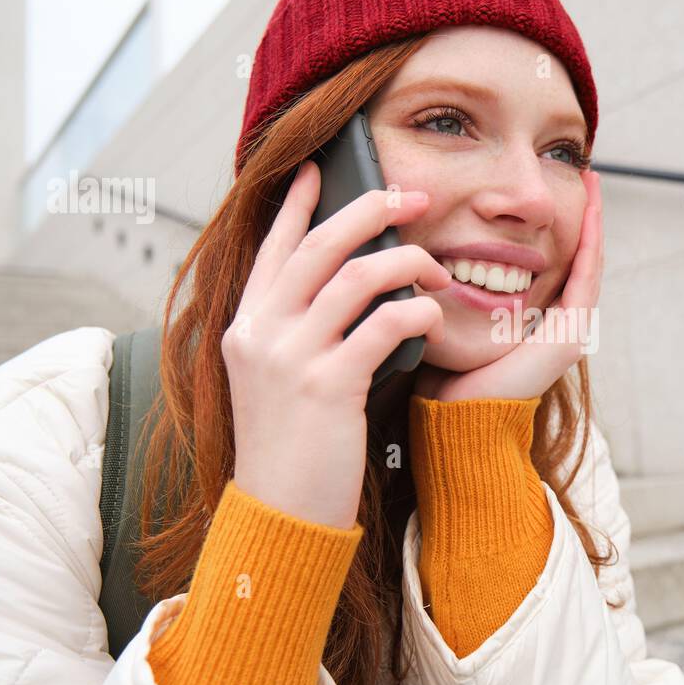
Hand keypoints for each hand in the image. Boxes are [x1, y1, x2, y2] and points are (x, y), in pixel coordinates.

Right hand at [221, 160, 454, 527]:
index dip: (297, 205)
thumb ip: (297, 334)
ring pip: (357, 276)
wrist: (280, 515)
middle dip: (370, 209)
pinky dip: (416, 313)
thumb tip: (345, 288)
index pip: (273, 249)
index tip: (318, 169)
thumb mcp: (276, 382)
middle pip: (320, 245)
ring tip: (436, 269)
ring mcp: (291, 358)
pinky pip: (384, 325)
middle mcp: (261, 333)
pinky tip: (432, 317)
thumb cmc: (292, 449)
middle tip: (413, 196)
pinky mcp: (328, 386)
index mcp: (246, 328)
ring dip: (408, 262)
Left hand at [412, 169, 603, 402]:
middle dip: (584, 217)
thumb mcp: (453, 318)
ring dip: (593, 224)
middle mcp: (558, 325)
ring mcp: (569, 331)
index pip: (558, 265)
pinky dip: (590, 246)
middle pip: (579, 260)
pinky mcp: (568, 336)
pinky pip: (585, 280)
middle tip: (586, 175)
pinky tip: (590, 216)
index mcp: (536, 322)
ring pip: (588, 265)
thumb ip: (453, 289)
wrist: (459, 414)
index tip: (558, 190)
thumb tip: (427, 252)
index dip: (562, 227)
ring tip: (593, 186)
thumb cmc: (446, 374)